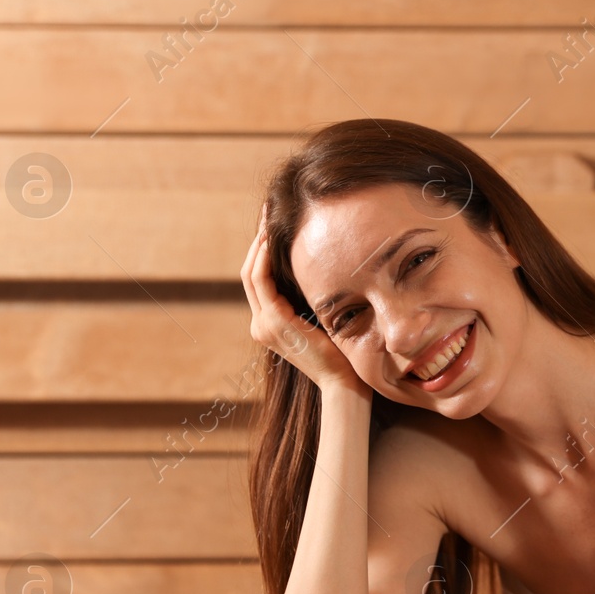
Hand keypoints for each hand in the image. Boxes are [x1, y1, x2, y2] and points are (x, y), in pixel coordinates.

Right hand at [241, 223, 370, 396]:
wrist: (343, 383)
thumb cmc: (342, 354)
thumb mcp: (323, 319)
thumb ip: (313, 299)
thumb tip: (324, 265)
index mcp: (270, 324)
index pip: (259, 280)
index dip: (263, 250)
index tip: (274, 223)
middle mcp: (260, 325)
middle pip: (250, 272)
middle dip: (258, 239)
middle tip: (269, 210)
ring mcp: (264, 326)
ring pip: (252, 274)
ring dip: (260, 243)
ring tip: (270, 217)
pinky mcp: (274, 323)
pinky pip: (263, 281)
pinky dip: (266, 257)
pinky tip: (276, 238)